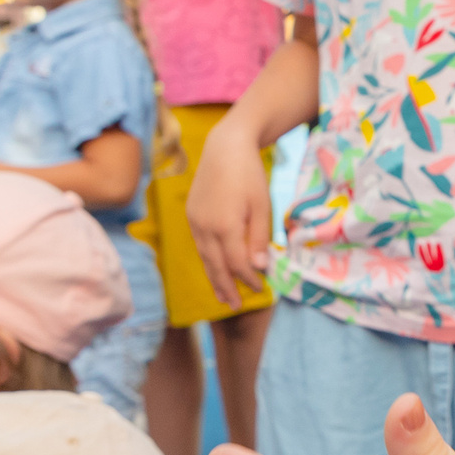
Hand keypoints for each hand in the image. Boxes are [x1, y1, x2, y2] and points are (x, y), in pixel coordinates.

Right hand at [188, 115, 276, 306]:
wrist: (225, 147)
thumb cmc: (250, 174)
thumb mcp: (262, 205)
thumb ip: (259, 239)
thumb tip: (259, 269)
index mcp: (225, 226)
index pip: (237, 264)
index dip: (250, 279)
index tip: (262, 288)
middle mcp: (205, 228)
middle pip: (216, 267)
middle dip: (227, 288)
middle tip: (236, 306)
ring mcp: (195, 222)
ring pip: (205, 258)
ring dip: (214, 279)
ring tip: (223, 297)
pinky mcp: (191, 216)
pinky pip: (200, 246)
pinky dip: (208, 261)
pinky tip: (215, 268)